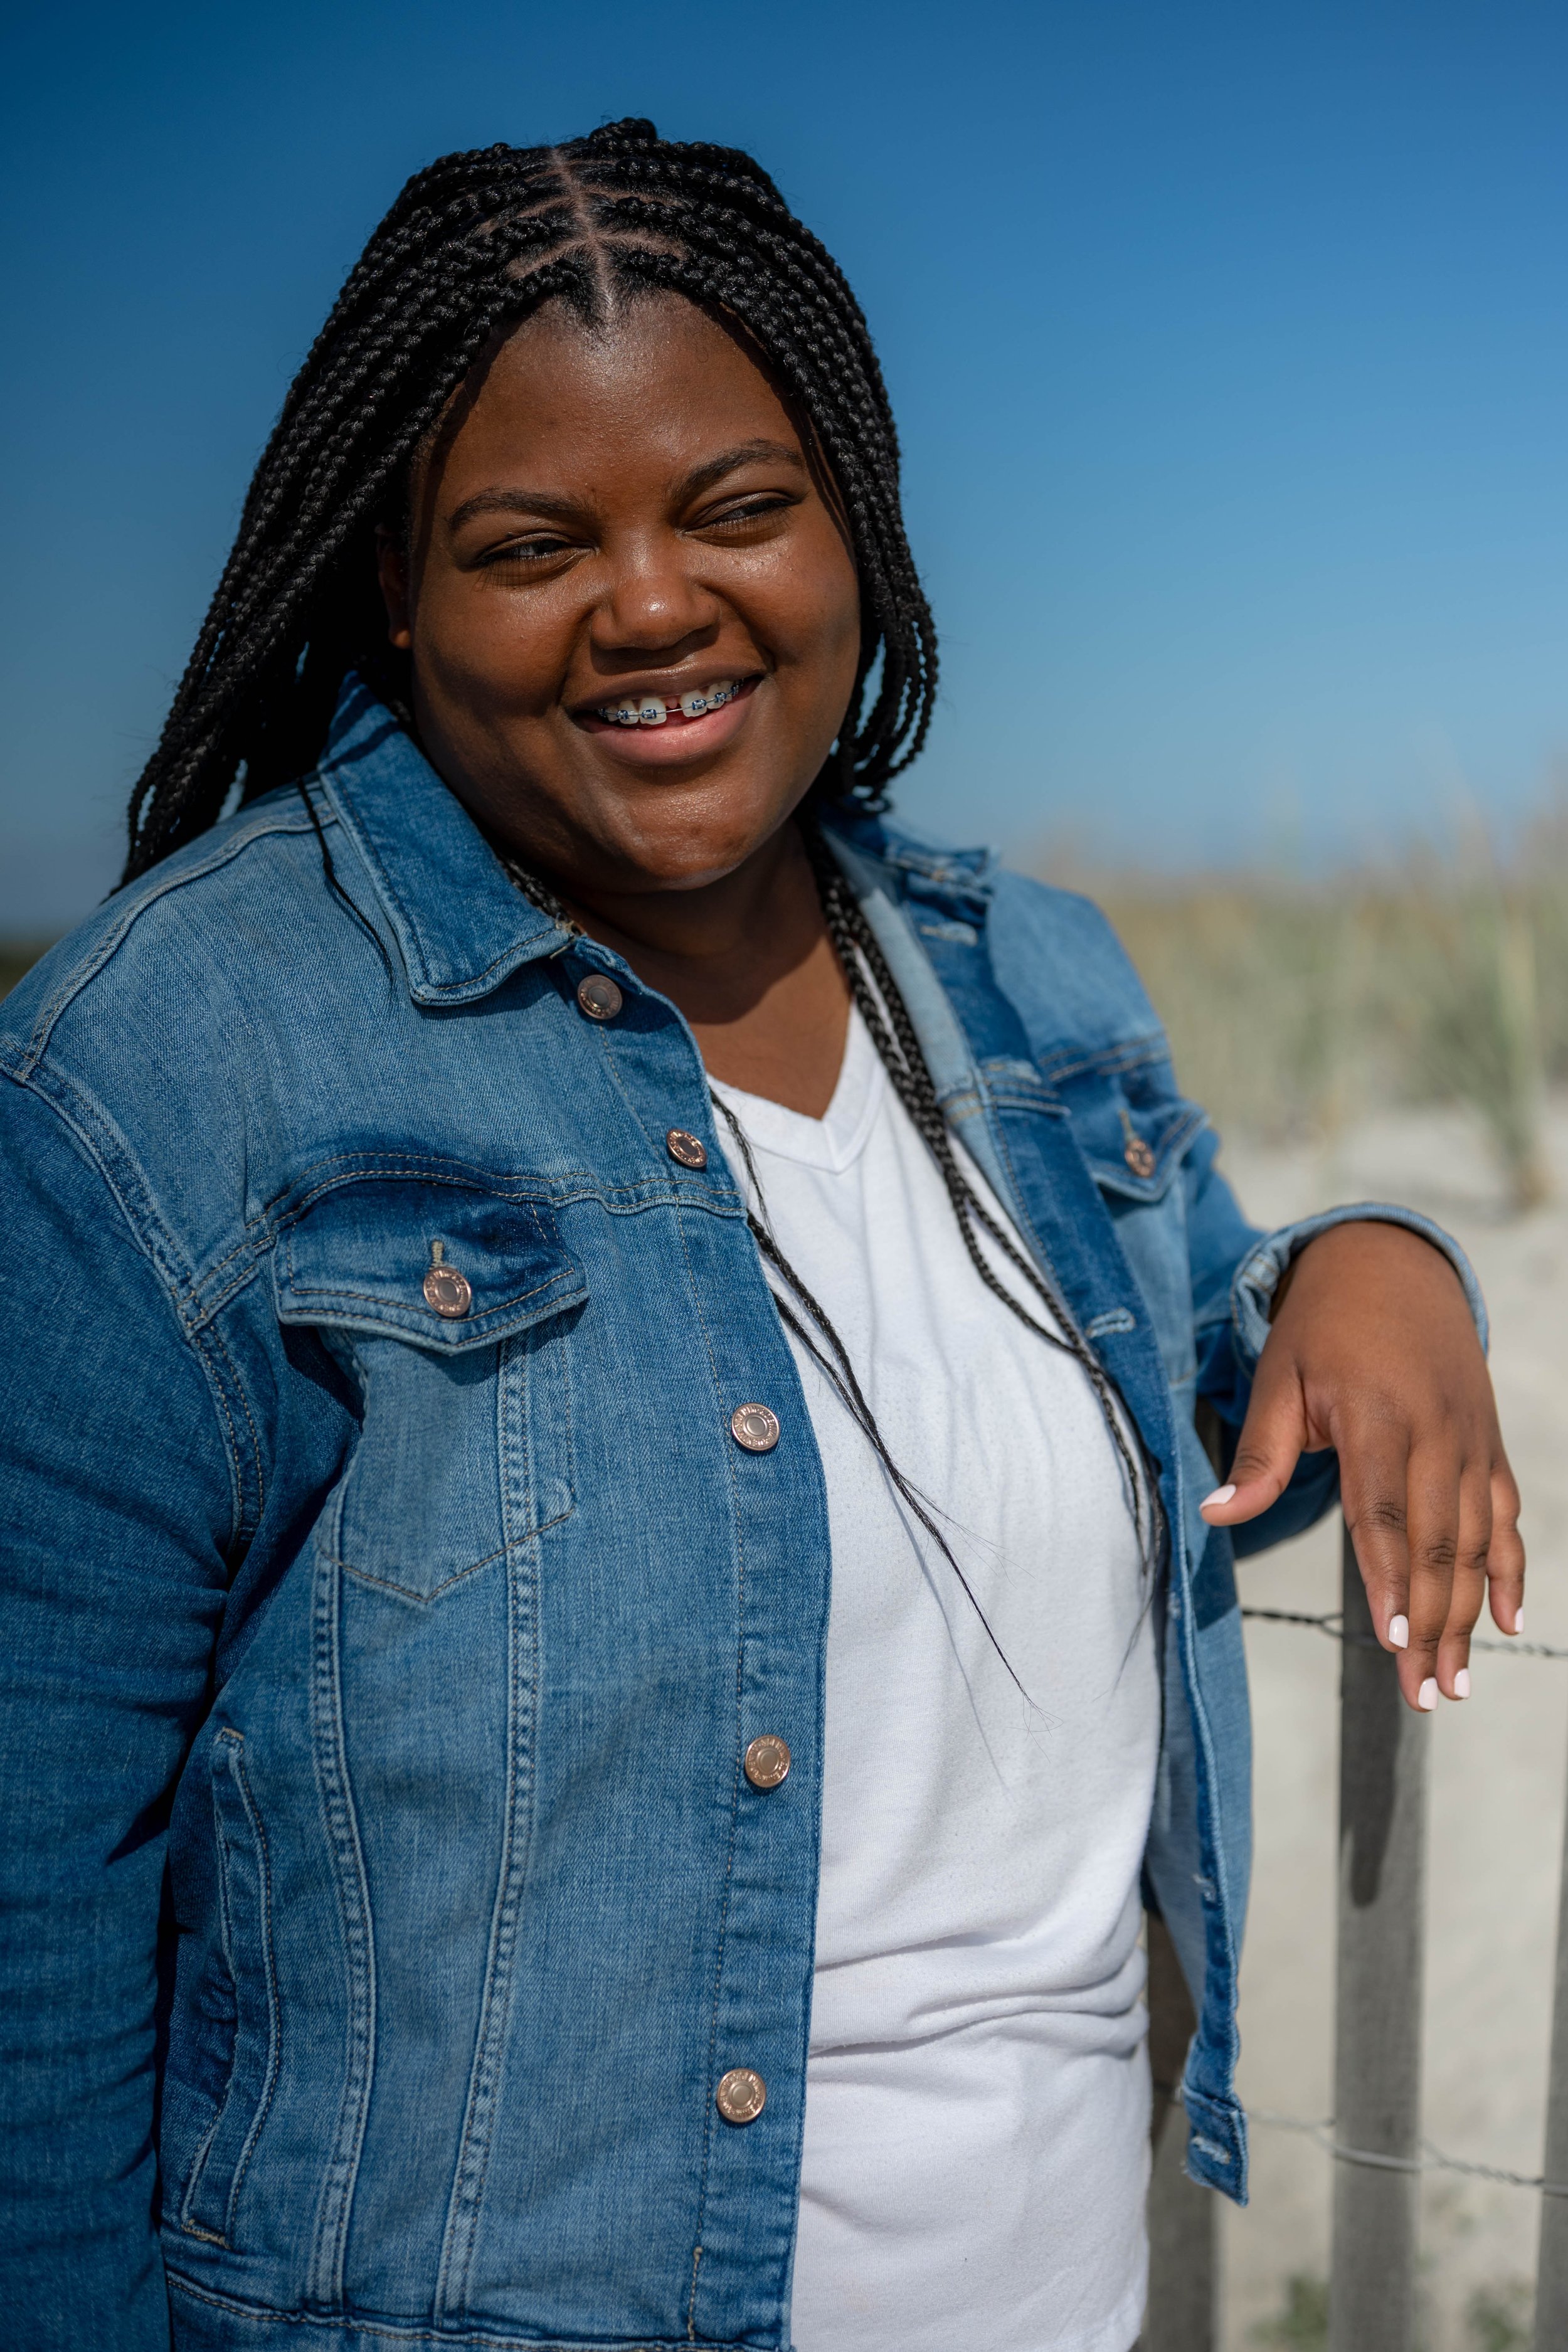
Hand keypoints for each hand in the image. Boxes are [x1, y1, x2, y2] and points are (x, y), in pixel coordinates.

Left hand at [1199, 1220, 1523, 1710]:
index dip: (1391, 1581)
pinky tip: (1508, 1624)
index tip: (1390, 1641)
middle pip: (1436, 1545)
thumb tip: (1216, 1515)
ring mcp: (1471, 1442)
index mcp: (1379, 1418)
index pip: (1384, 1515)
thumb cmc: (1324, 1326)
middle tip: (1422, 1693)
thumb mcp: (1279, 1376)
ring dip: (1467, 1616)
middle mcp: (1437, 1434)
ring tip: (1453, 1682)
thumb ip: (1258, 1455)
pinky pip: (1505, 1517)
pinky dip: (1510, 1571)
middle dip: (1430, 1625)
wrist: (1393, 1265)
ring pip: (1474, 1543)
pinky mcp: (1488, 1446)